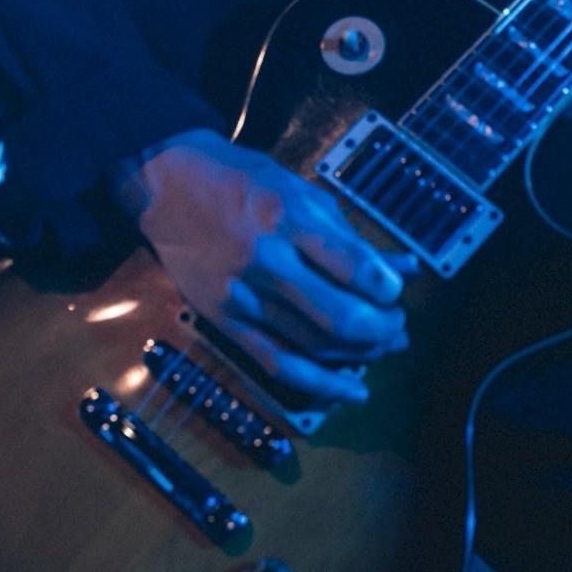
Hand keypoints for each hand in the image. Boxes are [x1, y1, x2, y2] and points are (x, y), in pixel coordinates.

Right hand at [111, 128, 412, 403]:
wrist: (167, 186)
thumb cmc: (243, 181)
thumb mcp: (302, 192)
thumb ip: (349, 237)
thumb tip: (403, 269)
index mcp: (289, 218)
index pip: (353, 267)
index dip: (387, 288)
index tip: (396, 290)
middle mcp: (266, 262)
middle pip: (338, 317)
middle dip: (381, 329)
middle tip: (397, 323)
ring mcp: (243, 297)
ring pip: (314, 346)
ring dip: (359, 355)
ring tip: (382, 346)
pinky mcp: (225, 322)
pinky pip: (278, 364)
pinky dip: (320, 384)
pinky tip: (350, 389)